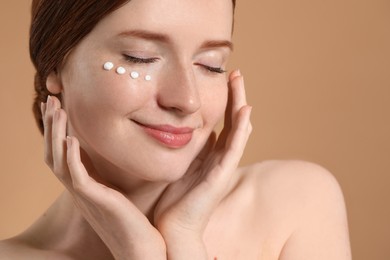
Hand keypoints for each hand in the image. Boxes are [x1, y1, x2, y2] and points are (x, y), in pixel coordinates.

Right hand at [41, 96, 165, 258]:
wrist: (140, 249)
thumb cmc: (133, 221)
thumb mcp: (117, 193)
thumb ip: (110, 176)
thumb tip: (118, 156)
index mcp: (84, 186)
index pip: (63, 153)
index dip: (57, 130)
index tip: (58, 107)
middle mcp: (79, 190)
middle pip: (54, 153)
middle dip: (51, 126)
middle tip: (50, 99)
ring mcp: (85, 196)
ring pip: (59, 161)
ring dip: (56, 134)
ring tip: (57, 109)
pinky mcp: (95, 201)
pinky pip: (77, 177)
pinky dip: (71, 158)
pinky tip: (71, 139)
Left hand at [153, 70, 251, 258]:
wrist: (173, 228)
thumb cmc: (172, 201)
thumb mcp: (179, 167)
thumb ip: (189, 152)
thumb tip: (194, 133)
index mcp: (209, 155)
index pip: (222, 123)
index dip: (224, 102)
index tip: (222, 79)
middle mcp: (220, 158)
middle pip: (232, 121)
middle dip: (234, 97)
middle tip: (236, 73)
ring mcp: (223, 166)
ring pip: (237, 129)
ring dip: (240, 104)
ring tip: (240, 81)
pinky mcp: (222, 175)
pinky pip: (234, 147)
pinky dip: (241, 129)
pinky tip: (245, 110)